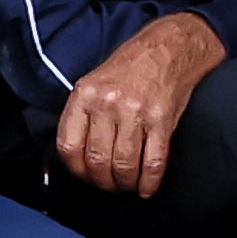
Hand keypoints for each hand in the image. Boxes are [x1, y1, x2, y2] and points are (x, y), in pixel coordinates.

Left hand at [52, 11, 227, 196]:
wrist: (167, 49)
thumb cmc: (130, 68)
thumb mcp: (94, 83)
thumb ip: (83, 114)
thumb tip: (78, 155)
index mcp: (85, 95)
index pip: (69, 145)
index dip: (76, 169)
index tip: (85, 176)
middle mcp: (107, 104)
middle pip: (98, 160)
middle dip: (103, 181)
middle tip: (109, 184)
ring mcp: (136, 113)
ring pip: (124, 165)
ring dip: (125, 183)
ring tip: (127, 185)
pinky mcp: (162, 121)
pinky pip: (154, 161)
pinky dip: (150, 182)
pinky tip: (146, 188)